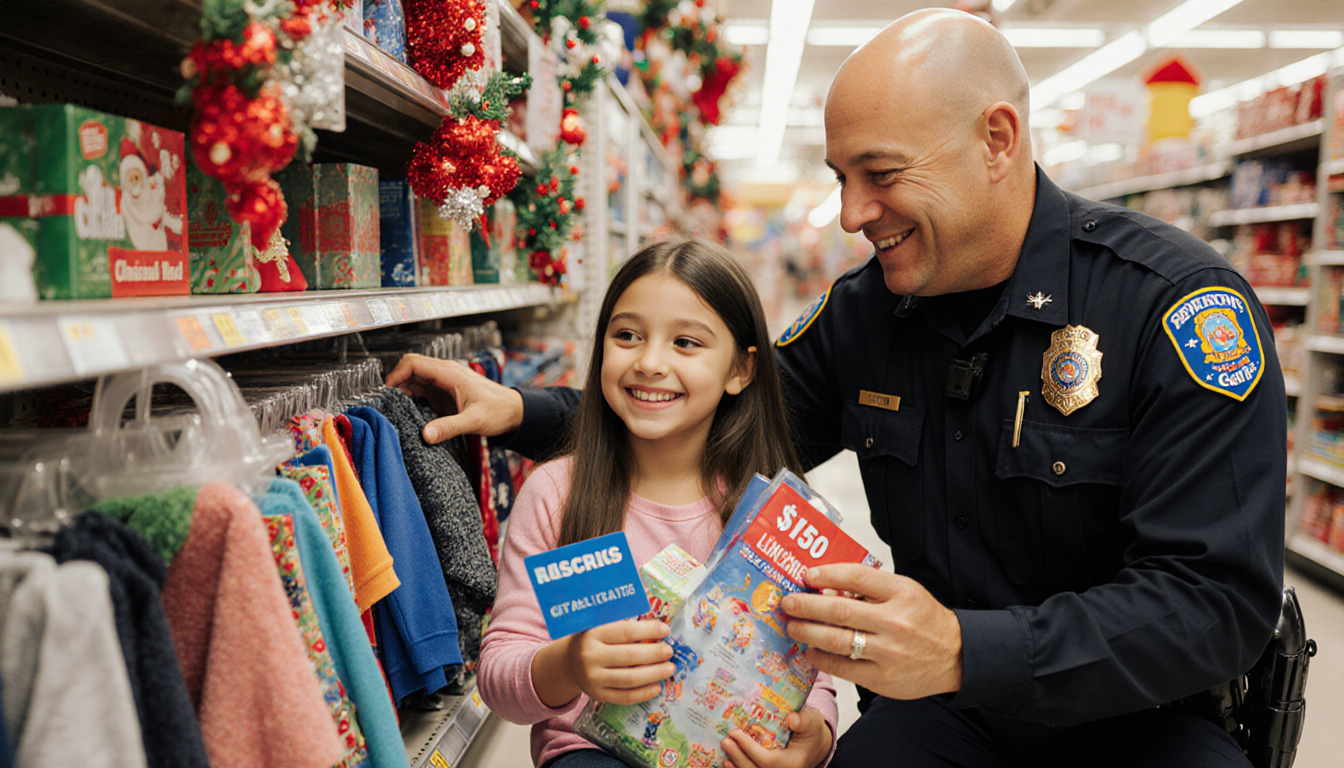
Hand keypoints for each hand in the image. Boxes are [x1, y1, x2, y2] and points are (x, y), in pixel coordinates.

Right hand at [383, 353, 523, 442]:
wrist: (513, 412)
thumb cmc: (499, 411)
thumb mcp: (473, 420)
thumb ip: (448, 427)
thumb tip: (425, 435)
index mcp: (449, 373)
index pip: (412, 363)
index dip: (396, 374)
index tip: (387, 392)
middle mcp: (444, 374)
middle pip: (410, 370)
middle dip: (396, 384)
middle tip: (387, 403)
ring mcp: (443, 383)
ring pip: (414, 381)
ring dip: (403, 393)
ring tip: (394, 410)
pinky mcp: (445, 394)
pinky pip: (422, 392)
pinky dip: (412, 400)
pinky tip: (410, 414)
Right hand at [561, 619, 676, 705]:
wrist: (570, 663)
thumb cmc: (593, 640)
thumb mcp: (600, 625)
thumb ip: (623, 624)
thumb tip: (657, 628)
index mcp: (592, 634)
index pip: (626, 631)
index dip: (649, 630)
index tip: (665, 630)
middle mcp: (590, 657)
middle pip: (630, 656)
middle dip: (655, 654)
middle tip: (669, 651)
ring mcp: (593, 679)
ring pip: (630, 679)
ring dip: (654, 674)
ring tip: (669, 668)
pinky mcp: (598, 695)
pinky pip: (625, 697)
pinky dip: (643, 693)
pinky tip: (657, 687)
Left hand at [722, 707, 831, 767]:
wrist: (814, 744)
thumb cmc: (811, 730)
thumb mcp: (812, 721)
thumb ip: (804, 720)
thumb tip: (792, 720)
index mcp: (794, 763)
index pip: (768, 761)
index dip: (749, 749)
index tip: (736, 733)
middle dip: (738, 757)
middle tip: (726, 741)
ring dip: (736, 766)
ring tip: (725, 752)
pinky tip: (728, 763)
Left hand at [781, 564, 962, 699]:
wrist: (955, 657)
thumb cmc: (924, 620)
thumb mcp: (905, 592)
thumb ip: (870, 587)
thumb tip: (826, 586)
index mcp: (901, 594)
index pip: (857, 576)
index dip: (827, 574)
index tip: (806, 575)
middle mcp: (895, 623)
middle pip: (840, 611)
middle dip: (806, 606)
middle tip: (788, 602)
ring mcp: (888, 653)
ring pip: (836, 640)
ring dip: (807, 632)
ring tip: (793, 626)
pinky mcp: (882, 679)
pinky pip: (842, 667)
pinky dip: (821, 658)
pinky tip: (811, 650)